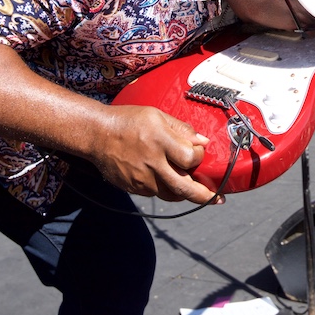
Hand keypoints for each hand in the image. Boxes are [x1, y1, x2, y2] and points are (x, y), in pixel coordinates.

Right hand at [91, 104, 220, 203]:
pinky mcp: (134, 187)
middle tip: (217, 199)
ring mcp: (142, 179)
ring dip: (185, 194)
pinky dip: (166, 188)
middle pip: (184, 187)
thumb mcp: (157, 116)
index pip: (190, 158)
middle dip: (204, 196)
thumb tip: (203, 142)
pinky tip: (169, 181)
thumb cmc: (128, 121)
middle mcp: (152, 163)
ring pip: (171, 194)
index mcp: (160, 141)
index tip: (199, 153)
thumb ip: (182, 129)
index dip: (199, 157)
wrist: (97, 134)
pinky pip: (156, 192)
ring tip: (197, 192)